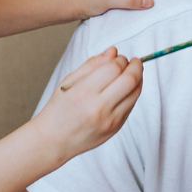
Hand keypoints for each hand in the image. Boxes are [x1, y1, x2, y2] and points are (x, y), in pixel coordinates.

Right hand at [31, 48, 143, 163]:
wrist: (54, 140)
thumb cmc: (59, 109)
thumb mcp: (68, 82)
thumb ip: (92, 64)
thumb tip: (114, 51)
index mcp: (84, 92)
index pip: (114, 68)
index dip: (120, 59)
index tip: (119, 57)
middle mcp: (99, 107)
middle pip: (130, 79)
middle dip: (136, 66)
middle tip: (134, 61)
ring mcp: (109, 120)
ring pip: (135, 93)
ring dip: (138, 79)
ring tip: (132, 73)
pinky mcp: (116, 128)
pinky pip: (131, 106)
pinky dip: (133, 93)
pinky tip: (126, 89)